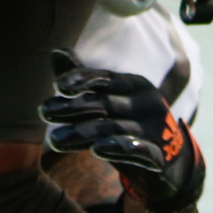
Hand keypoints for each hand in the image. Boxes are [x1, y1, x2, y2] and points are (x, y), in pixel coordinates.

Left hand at [41, 51, 204, 212]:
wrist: (168, 161)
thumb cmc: (129, 124)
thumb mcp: (110, 101)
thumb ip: (84, 80)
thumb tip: (56, 51)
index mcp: (136, 85)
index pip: (106, 78)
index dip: (82, 79)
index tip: (57, 86)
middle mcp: (147, 103)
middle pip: (105, 103)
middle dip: (72, 107)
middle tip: (44, 112)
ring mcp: (155, 129)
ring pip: (114, 128)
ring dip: (82, 133)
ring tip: (54, 141)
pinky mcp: (158, 156)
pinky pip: (138, 150)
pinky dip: (118, 148)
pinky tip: (97, 150)